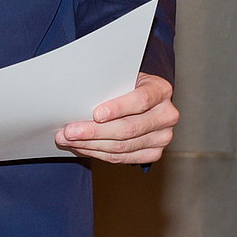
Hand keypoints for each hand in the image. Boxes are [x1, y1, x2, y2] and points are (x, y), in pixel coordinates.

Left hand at [55, 73, 176, 164]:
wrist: (142, 98)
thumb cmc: (127, 84)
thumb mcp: (121, 77)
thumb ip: (108, 86)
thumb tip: (76, 98)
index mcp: (161, 90)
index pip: (141, 100)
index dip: (118, 108)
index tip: (95, 114)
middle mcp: (167, 115)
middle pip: (129, 128)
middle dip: (94, 131)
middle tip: (70, 131)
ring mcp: (163, 137)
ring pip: (123, 147)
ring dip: (91, 145)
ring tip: (69, 140)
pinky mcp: (154, 153)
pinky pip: (123, 158)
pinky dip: (99, 153)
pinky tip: (83, 147)